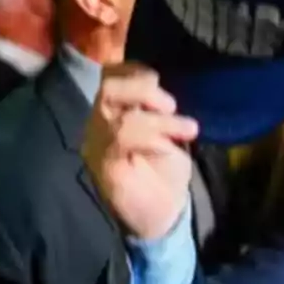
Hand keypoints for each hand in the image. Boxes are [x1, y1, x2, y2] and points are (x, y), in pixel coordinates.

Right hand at [82, 65, 198, 239]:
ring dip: (158, 120)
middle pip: (107, 88)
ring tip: (186, 129)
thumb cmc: (164, 169)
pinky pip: (120, 141)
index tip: (161, 81)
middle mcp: (98, 124)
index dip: (135, 70)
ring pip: (119, 117)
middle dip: (144, 89)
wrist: (162, 213)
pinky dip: (151, 137)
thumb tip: (160, 83)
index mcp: (113, 110)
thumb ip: (157, 106)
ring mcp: (97, 146)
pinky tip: (170, 147)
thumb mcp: (167, 129)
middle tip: (171, 106)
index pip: (110, 75)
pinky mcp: (105, 167)